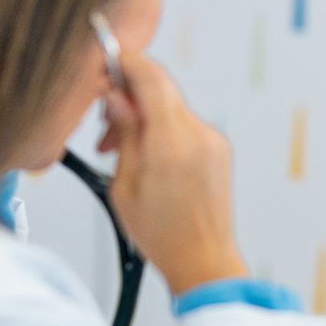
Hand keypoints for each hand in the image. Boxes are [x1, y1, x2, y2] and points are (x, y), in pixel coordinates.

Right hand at [98, 51, 247, 295]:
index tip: (106, 66)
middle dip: (129, 98)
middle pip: (161, 90)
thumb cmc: (164, 236)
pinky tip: (149, 159)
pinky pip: (186, 127)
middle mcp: (199, 136)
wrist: (203, 262)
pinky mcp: (219, 152)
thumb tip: (116, 98)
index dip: (125, 63)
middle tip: (106, 128)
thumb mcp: (124, 185)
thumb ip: (123, 134)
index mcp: (172, 142)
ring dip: (145, 117)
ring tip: (124, 152)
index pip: (151, 77)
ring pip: (172, 108)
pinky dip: (164, 131)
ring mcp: (213, 142)